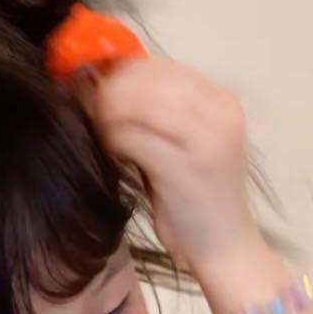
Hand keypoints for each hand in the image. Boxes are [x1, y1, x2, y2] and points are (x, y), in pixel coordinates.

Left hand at [79, 58, 259, 268]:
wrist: (225, 246)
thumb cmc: (197, 199)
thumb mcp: (187, 144)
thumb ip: (161, 112)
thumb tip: (105, 82)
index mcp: (222, 102)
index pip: (164, 67)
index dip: (124, 71)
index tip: (96, 83)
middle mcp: (219, 114)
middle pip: (149, 79)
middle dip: (111, 89)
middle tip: (87, 105)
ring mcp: (206, 140)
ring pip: (138, 103)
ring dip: (109, 114)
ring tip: (100, 131)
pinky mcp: (185, 168)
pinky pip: (133, 138)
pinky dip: (113, 141)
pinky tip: (112, 153)